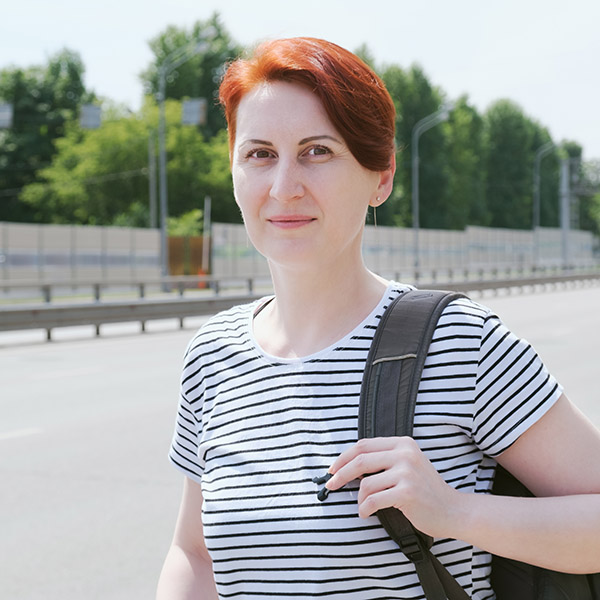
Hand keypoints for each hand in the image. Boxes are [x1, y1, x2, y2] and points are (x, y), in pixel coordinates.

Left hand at [326, 437, 460, 537]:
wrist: (453, 510)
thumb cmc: (426, 490)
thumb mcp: (407, 465)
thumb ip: (384, 460)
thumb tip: (348, 465)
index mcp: (403, 443)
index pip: (363, 445)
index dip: (344, 457)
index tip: (333, 469)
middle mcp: (405, 454)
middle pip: (360, 460)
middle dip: (340, 474)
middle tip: (331, 485)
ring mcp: (407, 472)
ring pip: (366, 483)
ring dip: (359, 498)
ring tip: (364, 506)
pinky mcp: (407, 492)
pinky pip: (373, 500)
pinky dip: (365, 509)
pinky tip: (366, 513)